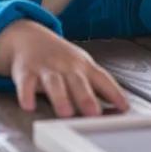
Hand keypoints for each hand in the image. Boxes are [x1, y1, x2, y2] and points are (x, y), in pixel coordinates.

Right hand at [0, 20, 130, 117]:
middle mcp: (66, 66)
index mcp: (83, 66)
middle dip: (86, 98)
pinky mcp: (26, 72)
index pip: (102, 79)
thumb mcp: (80, 67)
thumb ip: (97, 87)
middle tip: (94, 114)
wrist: (28, 37)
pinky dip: (26, 95)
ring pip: (54, 83)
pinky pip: (26, 84)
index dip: (114, 93)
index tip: (124, 108)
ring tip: (65, 113)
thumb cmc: (60, 58)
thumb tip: (120, 109)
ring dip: (60, 98)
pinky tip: (29, 106)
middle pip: (78, 81)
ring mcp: (46, 68)